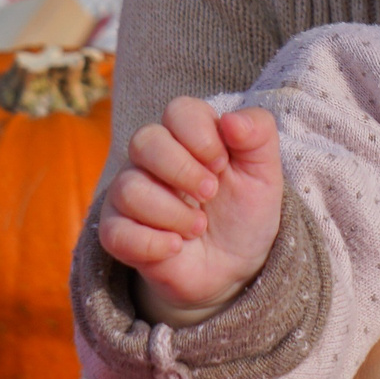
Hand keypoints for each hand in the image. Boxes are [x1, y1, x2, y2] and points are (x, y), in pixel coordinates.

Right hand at [95, 97, 282, 323]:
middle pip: (144, 141)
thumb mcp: (264, 173)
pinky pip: (114, 232)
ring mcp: (129, 193)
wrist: (233, 267)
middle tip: (211, 194)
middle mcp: (151, 158)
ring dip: (174, 214)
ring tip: (199, 227)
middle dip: (184, 171)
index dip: (202, 137)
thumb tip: (231, 120)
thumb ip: (259, 134)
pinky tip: (176, 247)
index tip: (223, 164)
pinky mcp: (117, 231)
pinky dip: (151, 243)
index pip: (179, 111)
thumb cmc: (244, 211)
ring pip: (129, 189)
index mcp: (187, 134)